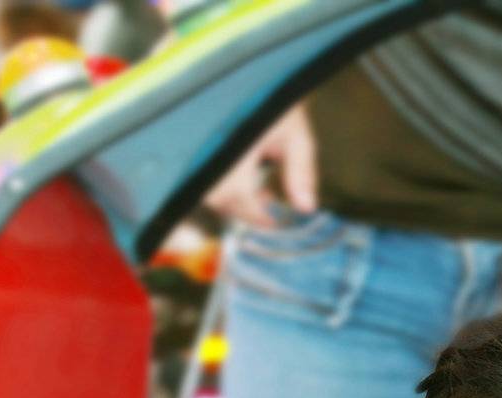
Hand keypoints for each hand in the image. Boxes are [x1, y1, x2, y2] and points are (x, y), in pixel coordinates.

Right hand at [203, 103, 317, 227]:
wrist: (250, 70)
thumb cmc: (275, 100)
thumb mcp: (296, 135)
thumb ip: (301, 172)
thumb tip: (306, 207)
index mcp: (236, 145)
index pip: (238, 194)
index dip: (256, 215)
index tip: (274, 222)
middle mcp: (212, 148)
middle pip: (219, 198)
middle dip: (245, 209)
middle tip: (268, 209)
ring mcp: (200, 146)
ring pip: (209, 190)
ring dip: (234, 199)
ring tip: (260, 193)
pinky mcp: (195, 144)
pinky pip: (203, 178)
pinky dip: (224, 186)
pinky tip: (245, 179)